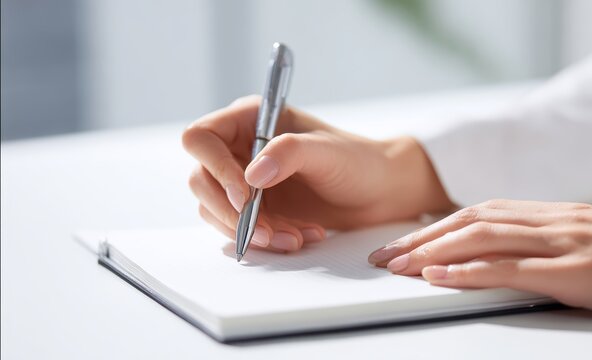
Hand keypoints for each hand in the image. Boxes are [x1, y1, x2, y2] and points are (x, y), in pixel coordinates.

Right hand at [182, 95, 451, 251]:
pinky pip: (238, 227)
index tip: (244, 195)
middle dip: (231, 211)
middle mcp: (241, 148)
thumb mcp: (327, 152)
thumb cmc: (358, 162)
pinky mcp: (255, 207)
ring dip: (250, 230)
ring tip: (294, 237)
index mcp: (251, 119)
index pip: (202, 138)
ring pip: (217, 209)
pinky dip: (263, 238)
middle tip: (265, 230)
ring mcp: (245, 179)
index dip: (214, 167)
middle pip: (202, 180)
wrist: (379, 192)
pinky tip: (298, 237)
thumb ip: (289, 153)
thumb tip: (252, 174)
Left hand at [368, 199, 591, 317]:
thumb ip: (542, 245)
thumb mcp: (584, 245)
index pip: (479, 213)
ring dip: (434, 251)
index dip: (436, 227)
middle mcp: (552, 221)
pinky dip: (472, 270)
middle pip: (471, 221)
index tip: (403, 242)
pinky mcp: (580, 272)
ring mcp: (565, 243)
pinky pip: (515, 268)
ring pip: (485, 237)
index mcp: (551, 216)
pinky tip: (441, 276)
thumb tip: (496, 257)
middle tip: (383, 256)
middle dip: (422, 238)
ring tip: (398, 265)